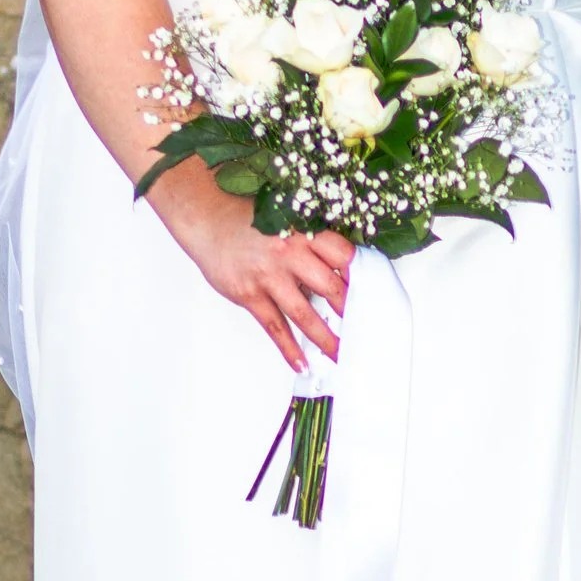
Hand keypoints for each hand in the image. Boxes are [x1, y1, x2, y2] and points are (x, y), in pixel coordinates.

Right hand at [143, 159, 352, 370]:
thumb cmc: (249, 220)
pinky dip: (289, 348)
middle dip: (350, 310)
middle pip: (330, 287)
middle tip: (365, 327)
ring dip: (325, 337)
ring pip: (305, 313)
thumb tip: (341, 268)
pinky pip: (274, 327)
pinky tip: (302, 362)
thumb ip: (311, 241)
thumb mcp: (286, 219)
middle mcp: (289, 253)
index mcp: (303, 231)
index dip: (359, 275)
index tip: (372, 291)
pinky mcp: (249, 294)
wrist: (208, 220)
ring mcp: (268, 276)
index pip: (342, 255)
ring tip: (341, 352)